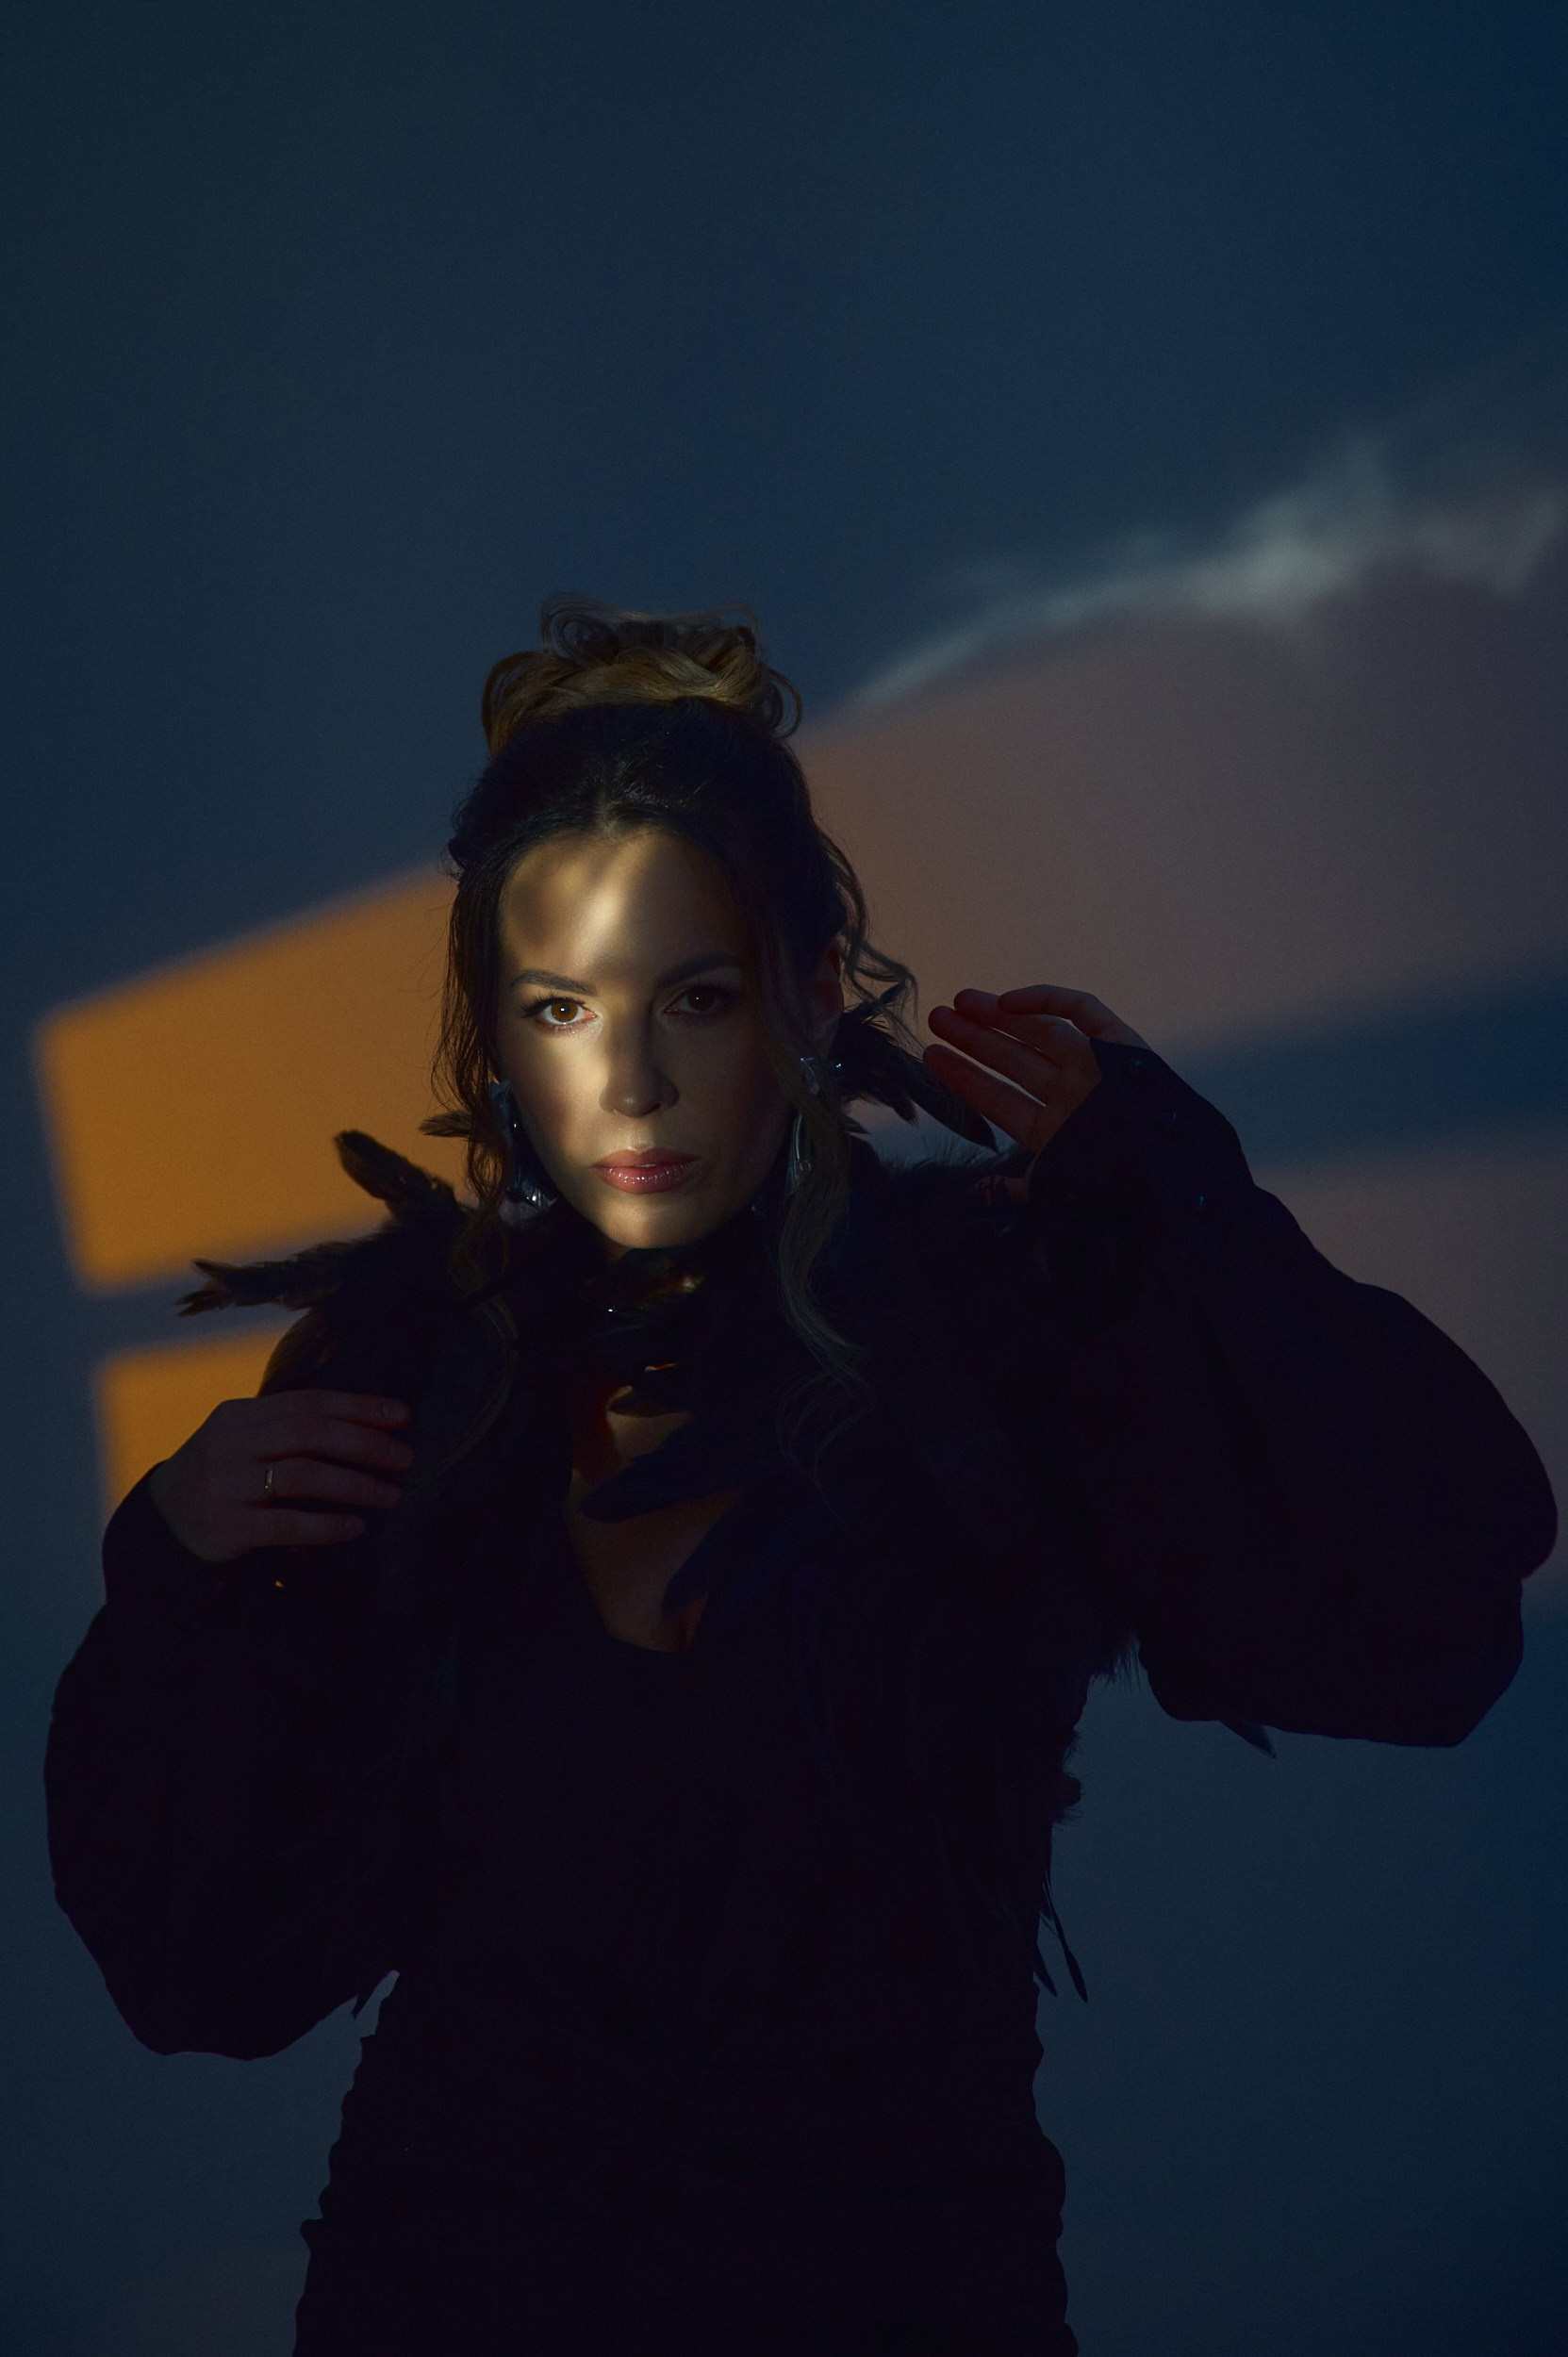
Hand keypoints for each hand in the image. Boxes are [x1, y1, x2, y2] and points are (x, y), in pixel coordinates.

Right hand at [144, 1391, 413, 1563]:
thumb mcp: (244, 1441)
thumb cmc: (225, 1475)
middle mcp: (229, 1444)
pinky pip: (285, 1524)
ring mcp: (225, 1485)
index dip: (358, 1406)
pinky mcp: (225, 1527)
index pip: (307, 1402)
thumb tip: (370, 1428)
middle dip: (363, 1443)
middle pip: (308, 1432)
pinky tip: (354, 1527)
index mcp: (238, 1414)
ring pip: (301, 1474)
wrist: (163, 1521)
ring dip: (353, 1483)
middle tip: (404, 1458)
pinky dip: (325, 1525)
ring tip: (390, 1494)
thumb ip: (290, 1430)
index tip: (401, 1415)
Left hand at [924, 984, 1148, 1204]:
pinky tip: (1007, 1001)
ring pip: (1040, 1032)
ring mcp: (1096, 1069)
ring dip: (998, 1016)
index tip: (932, 1057)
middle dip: (975, 1039)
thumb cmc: (1110, 1192)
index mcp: (1055, 1130)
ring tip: (958, 1002)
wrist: (1165, 1180)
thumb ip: (1013, 1189)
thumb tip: (978, 1193)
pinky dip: (1048, 1001)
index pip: (1000, 1099)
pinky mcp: (1121, 1043)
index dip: (964, 1078)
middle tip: (937, 1019)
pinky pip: (1083, 1011)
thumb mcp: (1052, 1193)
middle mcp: (1073, 1096)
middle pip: (1015, 1061)